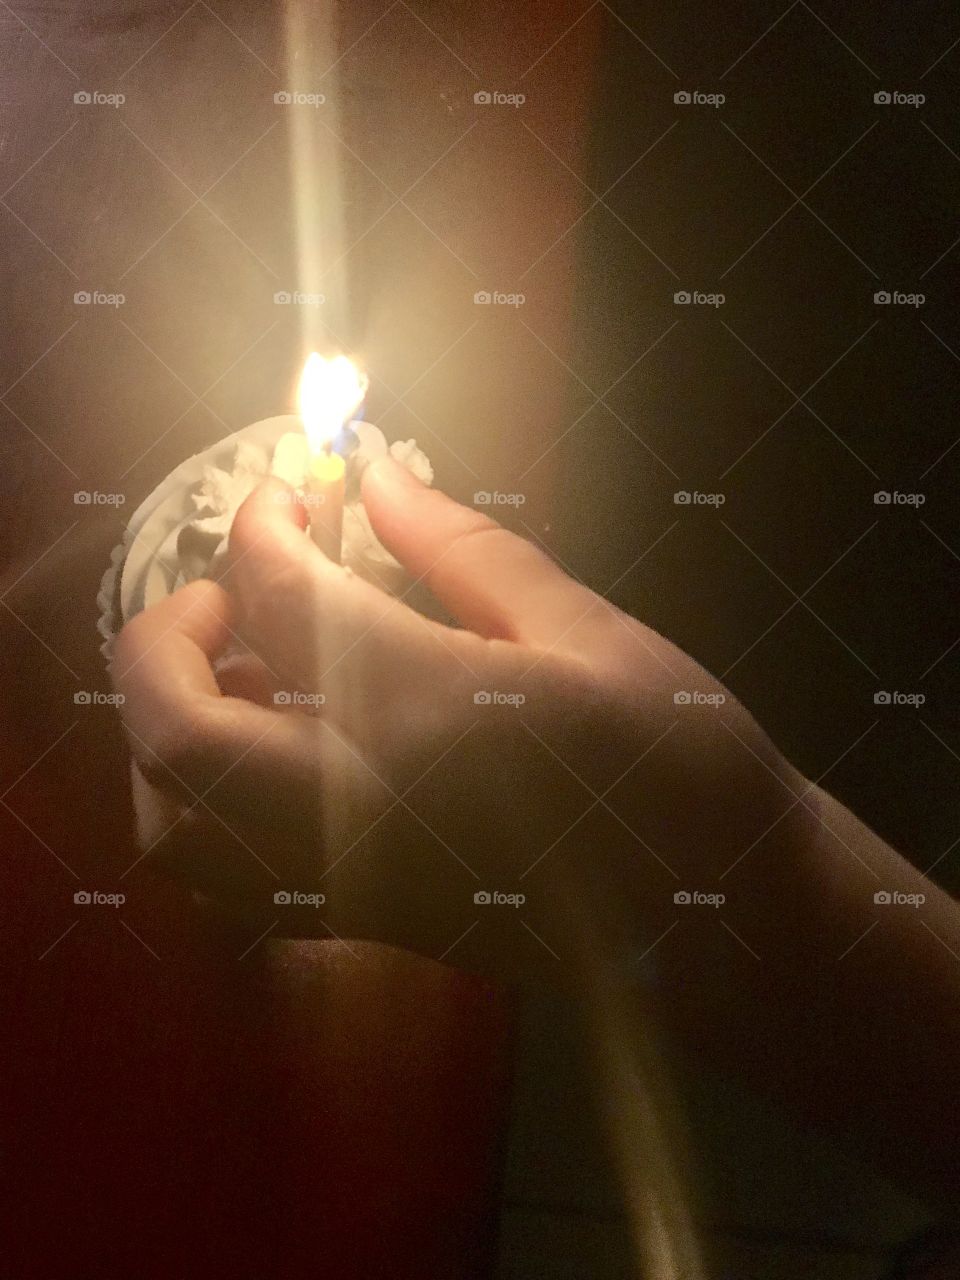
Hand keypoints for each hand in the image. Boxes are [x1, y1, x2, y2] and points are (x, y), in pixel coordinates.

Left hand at [112, 460, 807, 978]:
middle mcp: (357, 810)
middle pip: (174, 729)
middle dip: (163, 634)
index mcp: (424, 713)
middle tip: (232, 588)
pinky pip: (222, 874)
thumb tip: (377, 478)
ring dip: (171, 727)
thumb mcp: (585, 630)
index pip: (281, 596)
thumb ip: (463, 549)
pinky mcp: (358, 921)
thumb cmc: (680, 762)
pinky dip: (203, 801)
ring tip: (246, 670)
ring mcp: (347, 881)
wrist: (725, 917)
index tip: (286, 490)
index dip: (263, 523)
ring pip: (174, 824)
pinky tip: (277, 746)